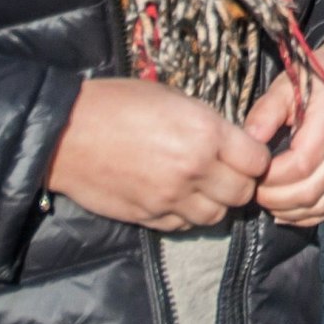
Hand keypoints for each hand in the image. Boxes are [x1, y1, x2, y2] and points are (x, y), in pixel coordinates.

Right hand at [46, 77, 270, 230]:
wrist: (66, 132)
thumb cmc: (117, 104)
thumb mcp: (172, 98)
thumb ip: (207, 124)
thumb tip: (230, 143)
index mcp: (205, 133)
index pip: (257, 161)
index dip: (255, 157)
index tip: (246, 153)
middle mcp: (195, 169)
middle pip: (243, 193)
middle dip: (240, 182)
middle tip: (226, 171)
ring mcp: (171, 198)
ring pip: (216, 216)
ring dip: (215, 202)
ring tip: (201, 186)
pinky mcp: (150, 217)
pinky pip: (184, 225)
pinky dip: (187, 214)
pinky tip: (176, 197)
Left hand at [242, 34, 323, 226]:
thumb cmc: (319, 75)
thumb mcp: (287, 83)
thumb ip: (265, 112)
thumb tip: (246, 143)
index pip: (302, 163)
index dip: (273, 178)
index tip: (251, 175)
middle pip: (313, 189)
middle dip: (277, 199)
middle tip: (254, 192)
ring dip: (293, 211)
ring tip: (268, 203)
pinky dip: (311, 214)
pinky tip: (289, 211)